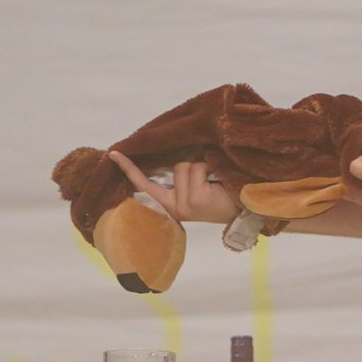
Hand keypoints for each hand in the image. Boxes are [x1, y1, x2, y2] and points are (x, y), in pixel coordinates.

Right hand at [111, 150, 237, 224]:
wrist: (248, 209)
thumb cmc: (224, 195)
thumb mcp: (198, 186)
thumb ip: (184, 174)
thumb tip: (176, 152)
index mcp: (172, 205)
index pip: (146, 184)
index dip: (129, 168)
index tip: (114, 154)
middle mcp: (175, 207)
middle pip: (176, 166)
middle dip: (194, 164)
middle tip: (212, 178)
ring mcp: (184, 205)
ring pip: (187, 165)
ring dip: (204, 165)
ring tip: (217, 181)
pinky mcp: (195, 200)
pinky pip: (198, 167)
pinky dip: (211, 166)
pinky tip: (220, 180)